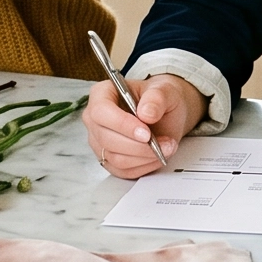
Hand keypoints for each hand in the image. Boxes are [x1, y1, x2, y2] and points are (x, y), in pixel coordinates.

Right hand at [84, 74, 205, 179]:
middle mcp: (95, 118)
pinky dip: (144, 166)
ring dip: (145, 156)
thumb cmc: (159, 97)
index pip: (101, 112)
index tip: (146, 133)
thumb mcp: (164, 90)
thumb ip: (157, 98)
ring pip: (116, 158)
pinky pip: (123, 170)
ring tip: (166, 146)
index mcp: (102, 93)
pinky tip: (158, 155)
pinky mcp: (109, 160)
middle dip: (139, 145)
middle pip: (107, 139)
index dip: (122, 125)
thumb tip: (146, 113)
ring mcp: (99, 141)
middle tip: (164, 142)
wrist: (165, 112)